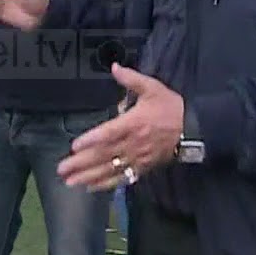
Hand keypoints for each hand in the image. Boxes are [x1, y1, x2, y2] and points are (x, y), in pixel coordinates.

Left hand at [57, 63, 184, 191]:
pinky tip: (90, 188)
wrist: (193, 129)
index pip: (109, 133)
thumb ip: (131, 79)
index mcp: (133, 123)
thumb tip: (114, 66)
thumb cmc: (170, 107)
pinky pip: (122, 178)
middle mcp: (132, 143)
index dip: (92, 140)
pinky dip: (106, 184)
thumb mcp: (153, 88)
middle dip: (82, 163)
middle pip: (104, 155)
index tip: (75, 146)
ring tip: (70, 182)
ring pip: (110, 170)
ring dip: (89, 177)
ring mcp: (137, 158)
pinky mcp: (142, 168)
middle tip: (62, 170)